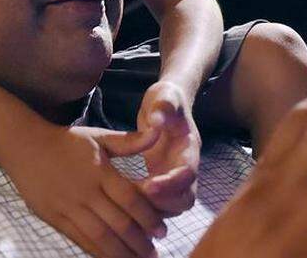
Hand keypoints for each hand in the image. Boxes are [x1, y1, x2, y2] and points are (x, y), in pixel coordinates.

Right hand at [5, 124, 167, 257]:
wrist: (24, 147)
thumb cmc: (66, 142)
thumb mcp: (99, 136)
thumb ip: (130, 141)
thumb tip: (157, 131)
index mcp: (99, 171)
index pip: (129, 199)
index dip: (148, 218)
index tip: (162, 231)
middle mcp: (85, 191)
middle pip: (117, 223)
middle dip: (139, 242)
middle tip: (154, 253)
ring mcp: (68, 207)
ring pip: (100, 236)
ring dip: (121, 252)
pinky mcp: (55, 218)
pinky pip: (79, 239)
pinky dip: (97, 251)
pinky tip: (111, 257)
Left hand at [136, 81, 199, 215]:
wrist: (163, 107)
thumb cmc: (165, 100)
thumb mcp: (164, 96)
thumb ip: (163, 106)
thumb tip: (156, 121)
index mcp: (189, 149)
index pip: (188, 173)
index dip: (171, 183)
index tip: (149, 186)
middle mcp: (183, 169)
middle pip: (183, 200)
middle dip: (161, 204)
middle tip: (133, 199)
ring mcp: (171, 179)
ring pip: (168, 208)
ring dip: (148, 211)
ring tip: (123, 201)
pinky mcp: (158, 184)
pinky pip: (152, 206)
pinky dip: (138, 208)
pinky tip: (117, 198)